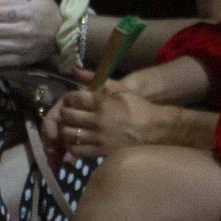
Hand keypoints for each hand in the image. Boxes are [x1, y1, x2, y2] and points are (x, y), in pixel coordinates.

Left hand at [54, 77, 170, 158]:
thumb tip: (75, 69)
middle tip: (68, 113)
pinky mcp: (101, 151)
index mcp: (102, 103)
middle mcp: (98, 120)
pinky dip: (71, 145)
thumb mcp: (119, 88)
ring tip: (70, 126)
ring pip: (69, 133)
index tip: (71, 100)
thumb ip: (95, 79)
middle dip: (64, 113)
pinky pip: (77, 150)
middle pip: (68, 116)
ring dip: (65, 129)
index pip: (73, 99)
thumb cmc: (137, 107)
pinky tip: (75, 140)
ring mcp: (99, 137)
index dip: (68, 99)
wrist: (155, 129)